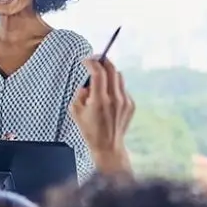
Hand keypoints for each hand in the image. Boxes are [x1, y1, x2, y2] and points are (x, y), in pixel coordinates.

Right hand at [70, 56, 134, 172]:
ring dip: (109, 73)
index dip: (91, 62)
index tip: (86, 60)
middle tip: (95, 60)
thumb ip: (79, 94)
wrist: (108, 146)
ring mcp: (125, 101)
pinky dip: (114, 86)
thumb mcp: (76, 112)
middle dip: (102, 61)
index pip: (98, 73)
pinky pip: (122, 88)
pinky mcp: (131, 105)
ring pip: (119, 76)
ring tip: (101, 80)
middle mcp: (115, 99)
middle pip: (111, 69)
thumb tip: (87, 84)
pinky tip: (108, 96)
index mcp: (99, 101)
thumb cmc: (90, 130)